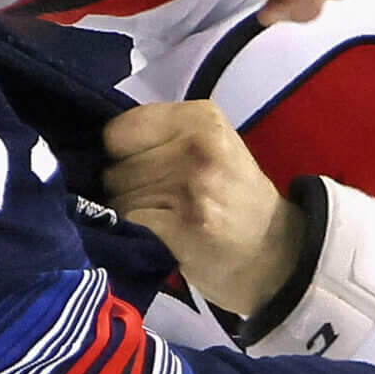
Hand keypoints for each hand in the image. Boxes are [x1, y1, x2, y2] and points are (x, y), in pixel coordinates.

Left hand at [102, 100, 299, 314]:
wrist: (278, 256)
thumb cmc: (236, 198)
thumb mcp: (211, 147)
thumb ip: (163, 136)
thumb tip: (96, 147)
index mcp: (202, 117)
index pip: (118, 131)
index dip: (118, 155)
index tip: (138, 169)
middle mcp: (198, 147)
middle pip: (115, 167)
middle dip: (122, 187)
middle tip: (157, 201)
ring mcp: (192, 188)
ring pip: (118, 197)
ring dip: (127, 213)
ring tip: (161, 219)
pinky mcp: (184, 228)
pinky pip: (130, 223)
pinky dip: (135, 234)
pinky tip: (158, 237)